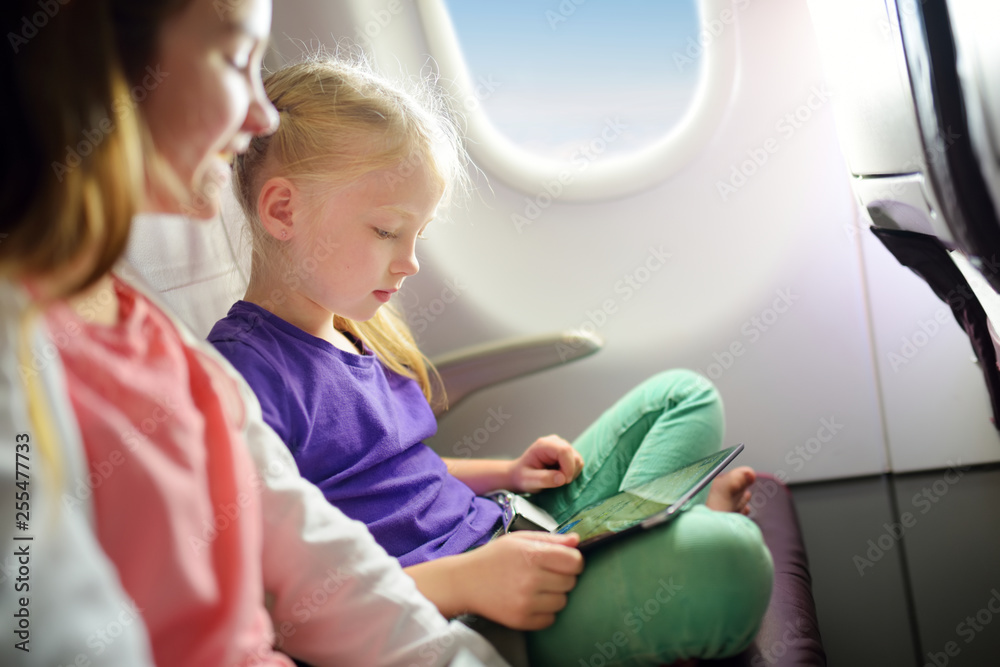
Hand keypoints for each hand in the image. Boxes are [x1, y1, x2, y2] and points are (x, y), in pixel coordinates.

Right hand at [461, 531, 583, 629]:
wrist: (465, 582)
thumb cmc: (493, 557)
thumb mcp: (519, 539)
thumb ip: (551, 539)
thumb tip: (577, 540)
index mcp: (532, 555)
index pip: (575, 561)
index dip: (573, 560)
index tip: (564, 561)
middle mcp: (531, 579)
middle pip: (571, 582)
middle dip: (562, 577)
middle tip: (545, 573)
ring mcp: (526, 602)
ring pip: (563, 602)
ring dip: (554, 595)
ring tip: (536, 587)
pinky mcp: (521, 620)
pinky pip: (551, 619)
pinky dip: (545, 611)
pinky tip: (530, 600)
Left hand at [509, 435, 583, 492]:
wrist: (520, 474)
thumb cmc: (522, 476)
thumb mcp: (528, 481)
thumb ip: (543, 479)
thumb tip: (562, 478)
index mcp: (543, 445)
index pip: (564, 451)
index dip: (568, 467)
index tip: (563, 481)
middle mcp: (555, 442)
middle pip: (574, 456)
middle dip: (570, 473)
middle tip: (557, 482)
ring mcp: (562, 446)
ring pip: (578, 461)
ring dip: (571, 474)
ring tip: (556, 479)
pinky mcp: (568, 453)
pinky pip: (578, 464)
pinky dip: (572, 473)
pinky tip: (560, 476)